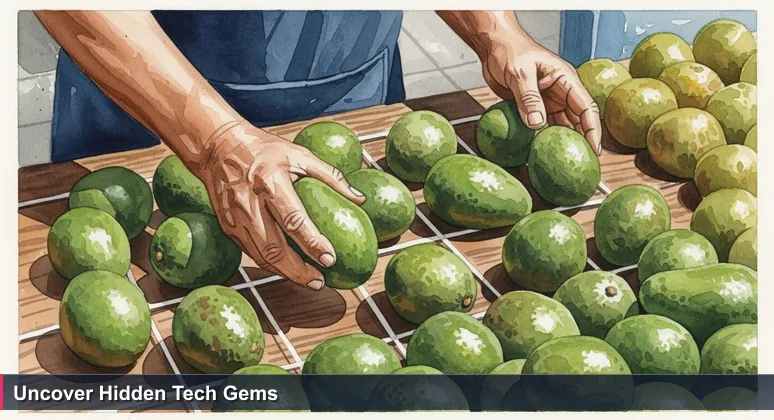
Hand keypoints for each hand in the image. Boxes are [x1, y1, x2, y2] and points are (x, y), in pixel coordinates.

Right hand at [195, 122, 365, 289]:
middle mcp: (249, 203)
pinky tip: (286, 268)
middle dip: (298, 270)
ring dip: (285, 272)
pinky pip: (250, 252)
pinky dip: (269, 264)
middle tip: (319, 280)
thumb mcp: (299, 154)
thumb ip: (331, 176)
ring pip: (260, 256)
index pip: (293, 220)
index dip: (312, 243)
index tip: (329, 258)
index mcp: (270, 182)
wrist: (217, 146)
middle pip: (273, 248)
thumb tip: (359, 198)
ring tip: (307, 279)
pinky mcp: (227, 226)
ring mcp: (235, 217)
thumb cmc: (263, 149)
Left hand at [480, 38, 601, 153]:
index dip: (593, 130)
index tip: (594, 149)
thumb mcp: (520, 73)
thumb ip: (528, 98)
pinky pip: (542, 126)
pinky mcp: (533, 107)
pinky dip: (543, 139)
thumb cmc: (510, 50)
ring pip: (561, 126)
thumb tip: (536, 124)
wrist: (493, 46)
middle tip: (582, 163)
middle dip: (582, 141)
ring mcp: (547, 101)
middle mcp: (560, 92)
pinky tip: (542, 153)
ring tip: (565, 163)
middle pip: (577, 121)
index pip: (586, 108)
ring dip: (562, 142)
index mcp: (566, 80)